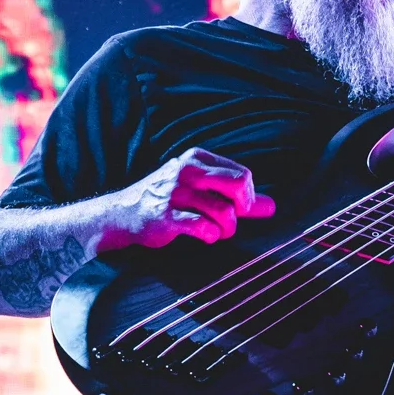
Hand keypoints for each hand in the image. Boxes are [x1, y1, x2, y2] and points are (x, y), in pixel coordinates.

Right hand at [98, 147, 274, 250]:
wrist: (122, 213)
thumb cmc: (167, 201)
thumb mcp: (201, 191)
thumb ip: (236, 198)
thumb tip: (271, 206)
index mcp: (197, 159)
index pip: (242, 174)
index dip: (248, 197)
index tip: (239, 210)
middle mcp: (187, 170)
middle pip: (238, 185)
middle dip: (242, 209)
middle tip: (232, 220)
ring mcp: (176, 193)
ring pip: (223, 211)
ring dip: (226, 228)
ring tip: (217, 231)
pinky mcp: (166, 216)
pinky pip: (201, 226)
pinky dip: (210, 235)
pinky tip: (205, 236)